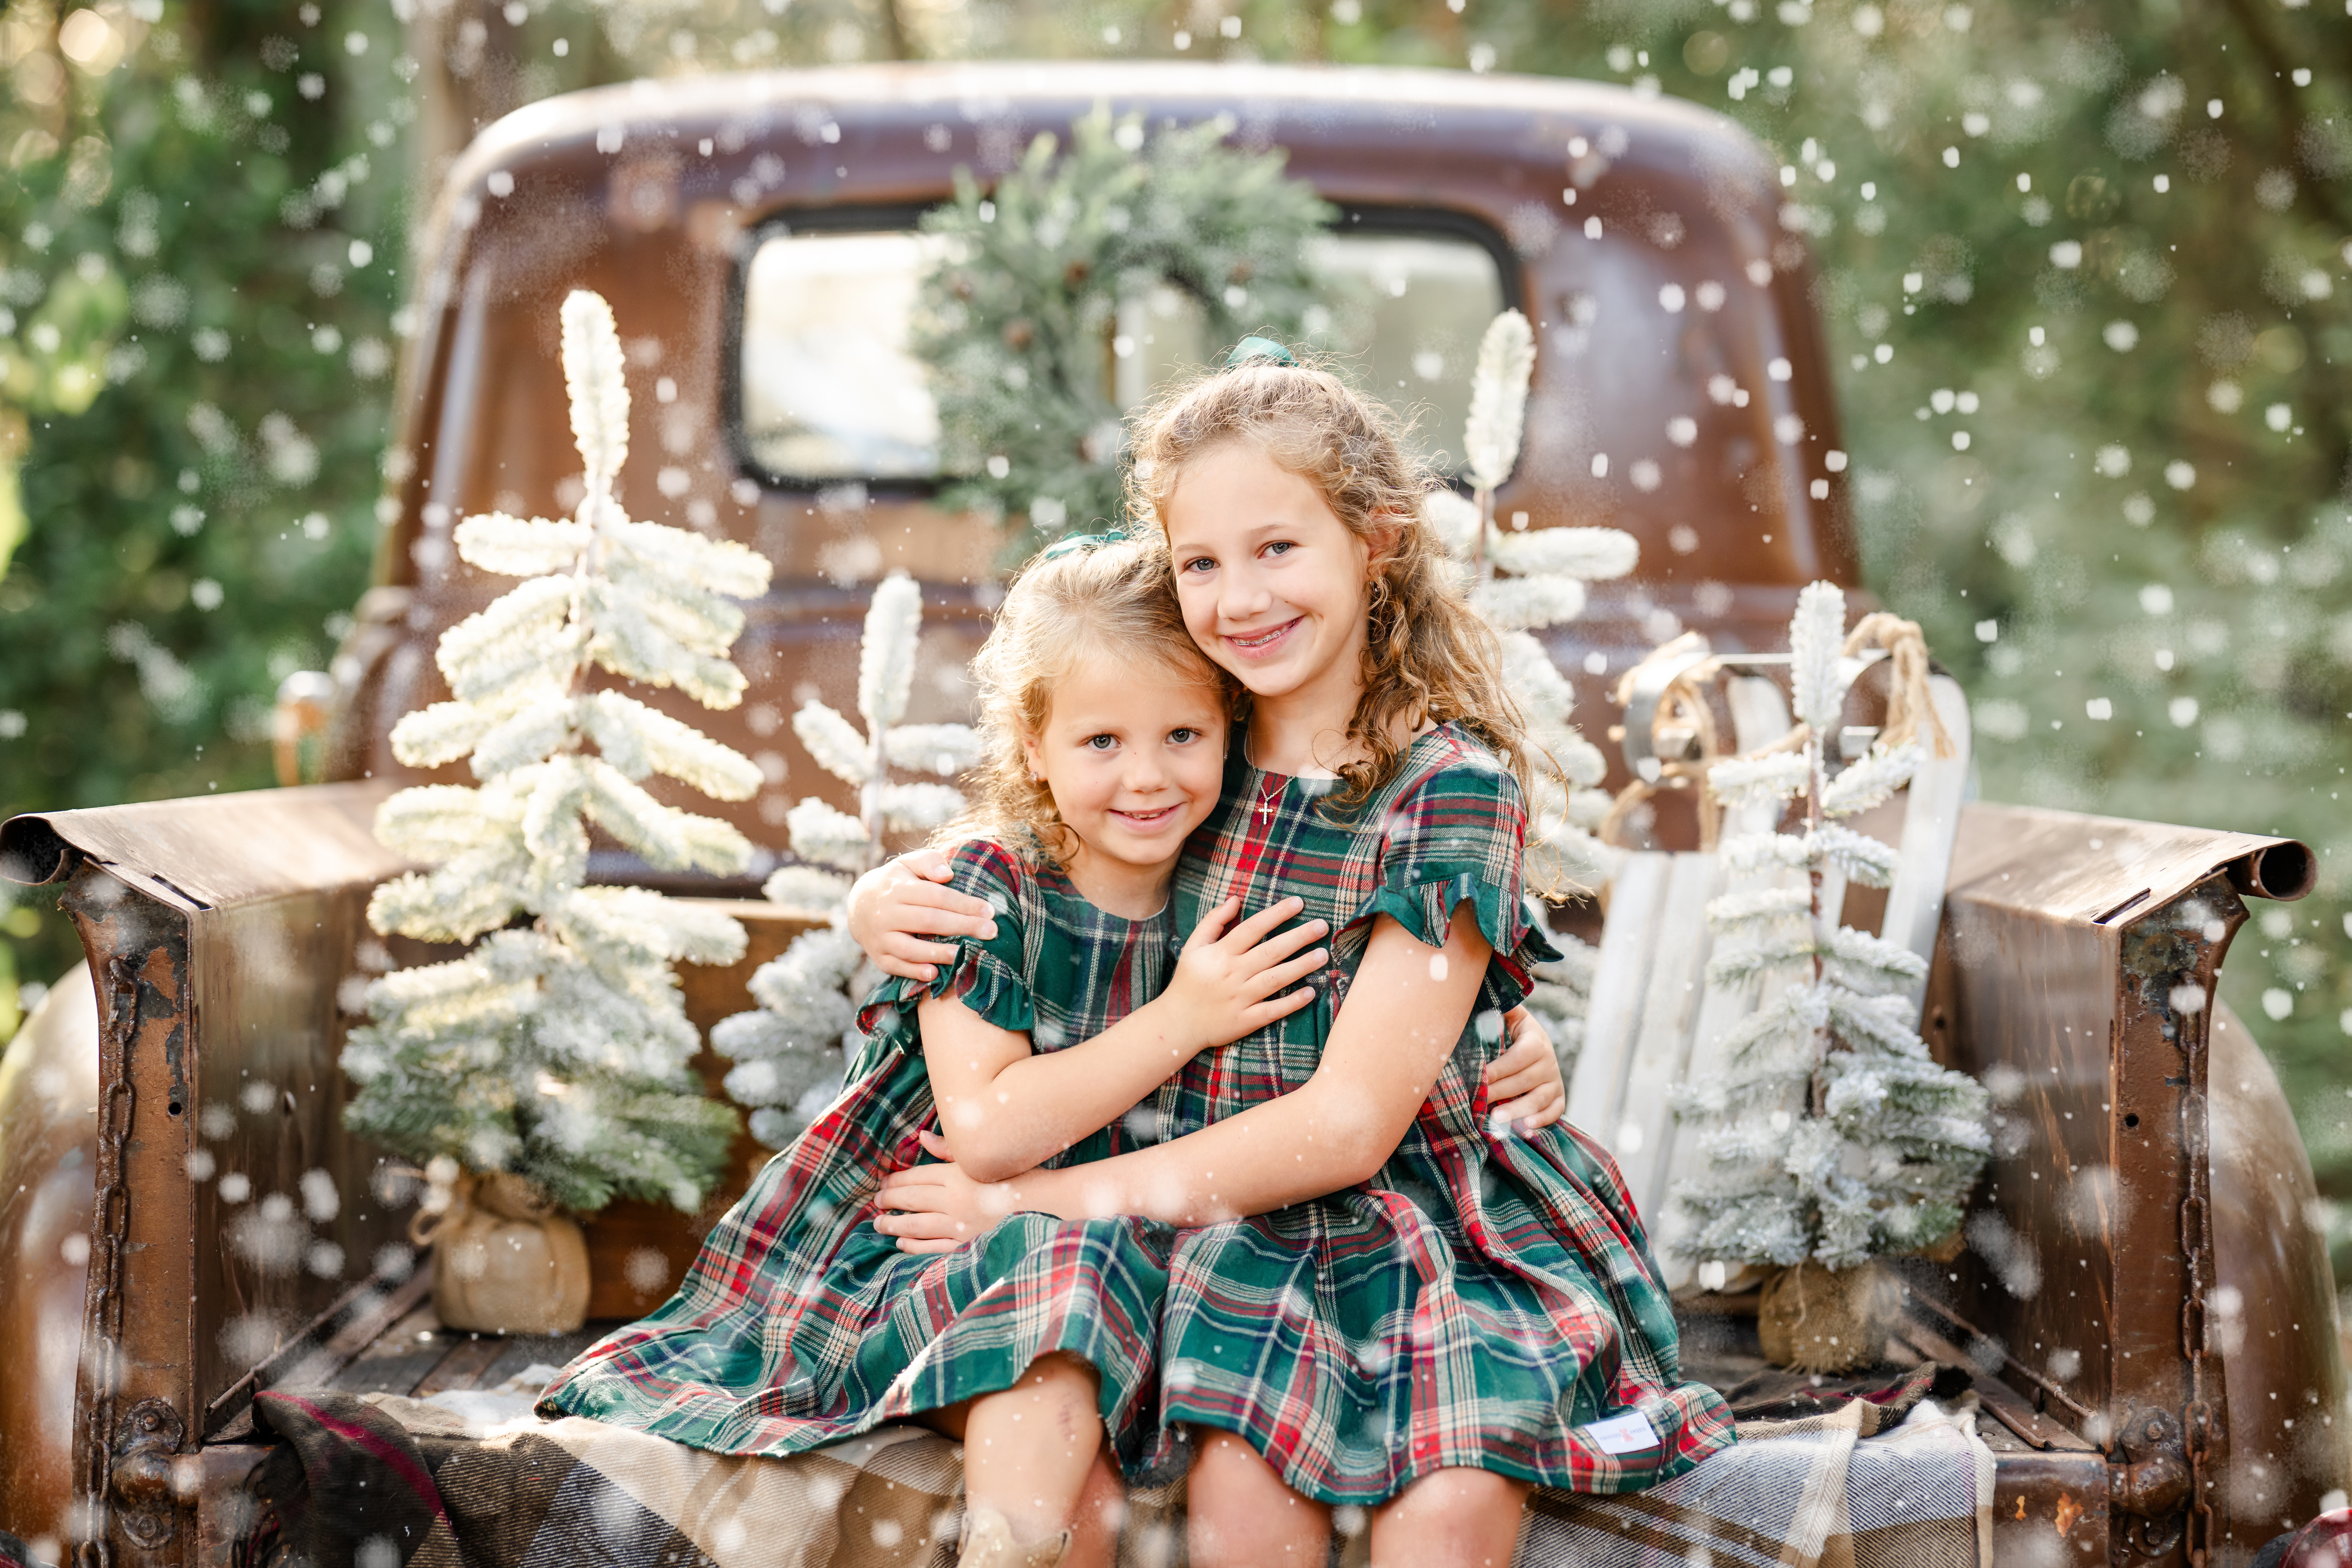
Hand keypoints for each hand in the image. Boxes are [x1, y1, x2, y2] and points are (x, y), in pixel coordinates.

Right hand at [847, 848, 998, 980]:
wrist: (857, 906)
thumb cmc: (894, 883)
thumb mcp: (907, 864)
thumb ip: (928, 861)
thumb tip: (948, 873)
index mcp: (898, 888)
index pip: (936, 896)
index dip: (964, 904)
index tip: (990, 911)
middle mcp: (886, 913)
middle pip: (929, 920)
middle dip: (962, 926)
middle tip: (991, 932)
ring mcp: (880, 937)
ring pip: (910, 948)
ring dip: (939, 953)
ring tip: (966, 954)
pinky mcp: (877, 956)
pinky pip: (896, 966)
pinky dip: (914, 972)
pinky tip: (934, 974)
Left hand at [873, 1131, 1026, 1253]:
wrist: (1039, 1200)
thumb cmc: (1010, 1173)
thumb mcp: (979, 1156)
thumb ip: (948, 1148)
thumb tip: (921, 1137)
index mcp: (957, 1176)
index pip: (916, 1178)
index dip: (896, 1181)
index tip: (883, 1182)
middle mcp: (955, 1201)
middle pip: (913, 1200)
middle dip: (890, 1202)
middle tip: (875, 1202)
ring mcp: (960, 1225)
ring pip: (918, 1225)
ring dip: (895, 1225)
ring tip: (879, 1224)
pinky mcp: (968, 1242)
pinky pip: (935, 1246)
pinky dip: (916, 1246)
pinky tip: (902, 1243)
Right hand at [1159, 896, 1327, 1051]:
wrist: (1177, 1022)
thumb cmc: (1188, 980)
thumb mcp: (1194, 946)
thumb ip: (1214, 921)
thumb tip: (1236, 899)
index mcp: (1220, 953)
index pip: (1253, 928)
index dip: (1277, 914)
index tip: (1299, 902)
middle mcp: (1232, 974)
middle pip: (1270, 951)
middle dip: (1298, 937)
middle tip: (1322, 926)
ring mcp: (1240, 998)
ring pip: (1275, 979)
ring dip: (1301, 966)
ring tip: (1323, 955)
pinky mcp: (1245, 1020)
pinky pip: (1272, 1010)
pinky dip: (1292, 1002)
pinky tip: (1311, 991)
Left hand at [1484, 1005, 1565, 1132]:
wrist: (1538, 1046)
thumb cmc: (1515, 1033)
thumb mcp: (1511, 1018)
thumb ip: (1502, 1010)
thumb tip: (1490, 997)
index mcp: (1536, 1041)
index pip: (1517, 1058)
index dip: (1498, 1069)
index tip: (1477, 1078)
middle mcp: (1549, 1062)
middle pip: (1524, 1081)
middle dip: (1500, 1092)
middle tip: (1480, 1102)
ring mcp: (1555, 1081)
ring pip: (1539, 1099)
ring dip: (1518, 1110)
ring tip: (1497, 1119)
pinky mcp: (1558, 1097)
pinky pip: (1555, 1111)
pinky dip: (1542, 1120)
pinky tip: (1526, 1127)